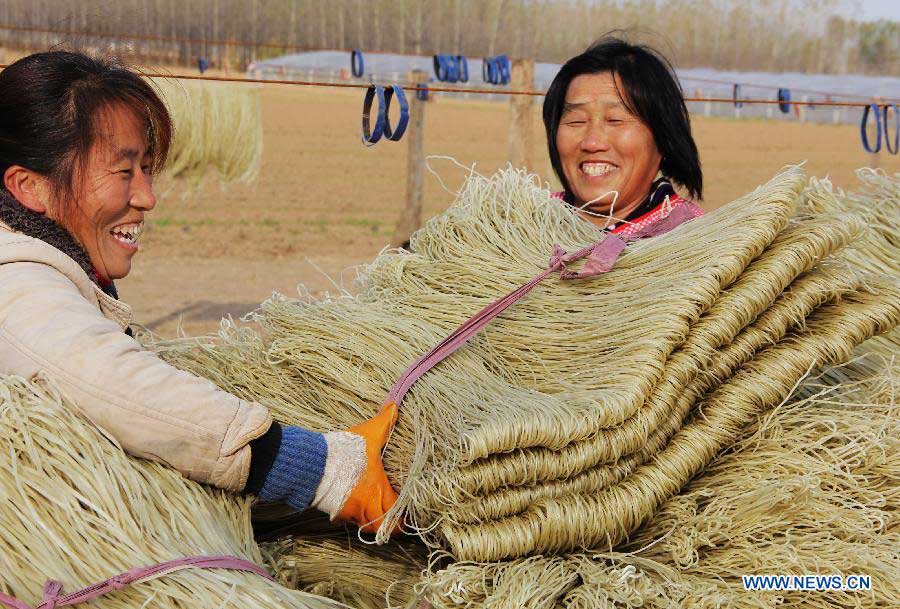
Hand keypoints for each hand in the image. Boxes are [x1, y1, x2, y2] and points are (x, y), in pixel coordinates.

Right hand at [336, 402, 400, 532]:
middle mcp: (365, 506)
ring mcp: (349, 511)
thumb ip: (385, 422)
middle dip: (390, 526)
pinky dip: (355, 517)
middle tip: (396, 518)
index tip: (409, 514)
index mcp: (378, 491)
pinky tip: (357, 506)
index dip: (404, 518)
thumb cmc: (345, 451)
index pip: (397, 516)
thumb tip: (395, 406)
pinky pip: (349, 521)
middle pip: (382, 529)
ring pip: (366, 527)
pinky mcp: (335, 511)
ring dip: (373, 522)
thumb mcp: (368, 434)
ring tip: (378, 513)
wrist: (313, 462)